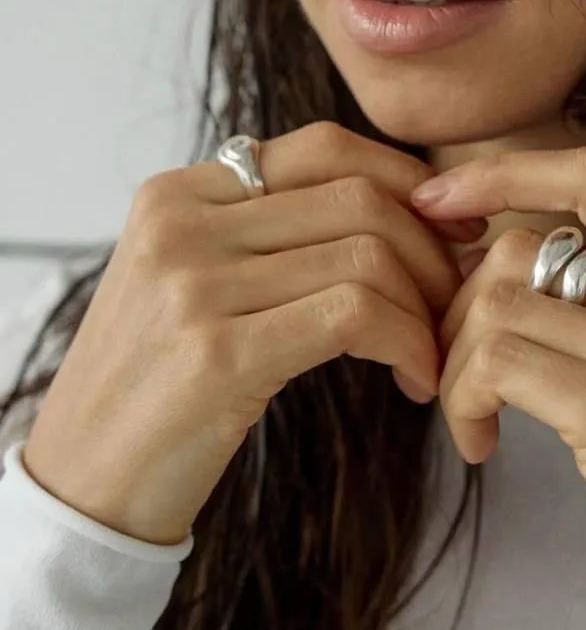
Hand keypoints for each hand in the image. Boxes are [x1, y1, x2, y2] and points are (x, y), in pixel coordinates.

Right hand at [21, 122, 484, 544]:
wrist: (84, 483)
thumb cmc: (162, 382)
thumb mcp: (197, 278)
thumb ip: (273, 229)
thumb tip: (413, 204)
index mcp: (178, 192)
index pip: (323, 147)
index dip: (406, 177)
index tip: (455, 223)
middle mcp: (182, 222)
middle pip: (357, 197)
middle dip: (431, 248)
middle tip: (458, 299)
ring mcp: (194, 284)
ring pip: (366, 255)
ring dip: (425, 307)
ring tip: (431, 353)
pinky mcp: (217, 352)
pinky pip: (355, 315)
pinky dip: (407, 343)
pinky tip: (415, 381)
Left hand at [410, 145, 585, 629]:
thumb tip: (496, 248)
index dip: (505, 171)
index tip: (439, 201)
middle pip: (524, 245)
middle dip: (458, 301)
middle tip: (454, 362)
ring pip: (499, 302)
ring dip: (458, 361)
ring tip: (473, 412)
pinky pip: (499, 364)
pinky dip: (464, 399)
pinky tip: (481, 442)